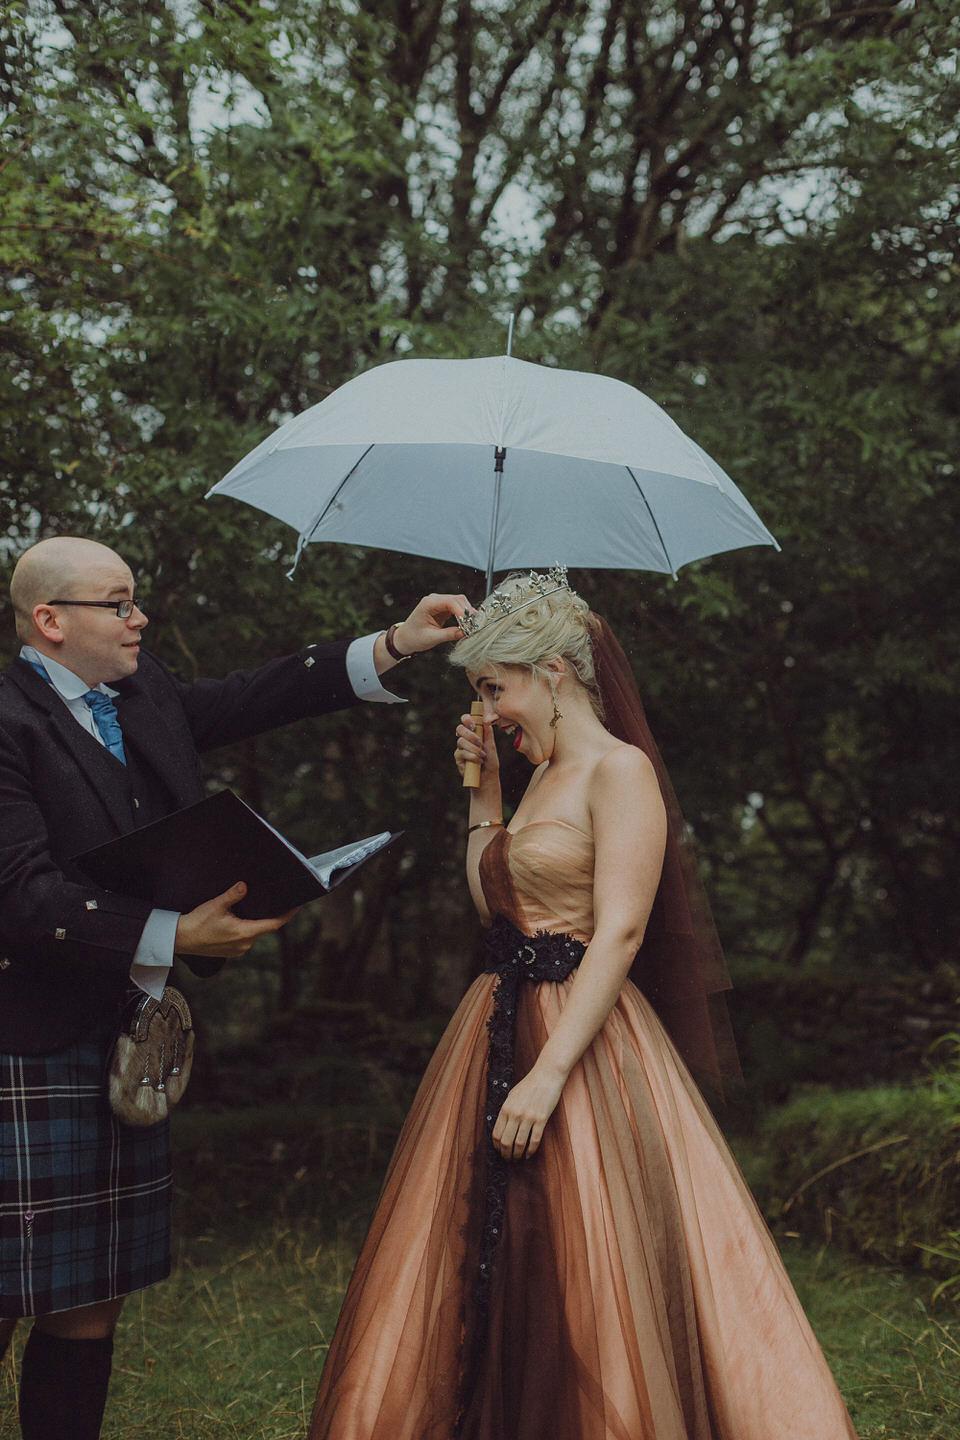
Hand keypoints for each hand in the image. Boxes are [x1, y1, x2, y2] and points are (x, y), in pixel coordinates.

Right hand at [174, 882, 298, 957]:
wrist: (181, 939)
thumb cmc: (198, 923)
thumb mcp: (216, 905)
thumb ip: (232, 895)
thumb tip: (244, 886)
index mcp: (245, 933)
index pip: (273, 925)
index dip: (286, 916)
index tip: (295, 907)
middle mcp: (245, 944)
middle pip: (262, 927)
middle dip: (263, 915)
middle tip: (263, 901)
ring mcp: (238, 950)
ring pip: (252, 933)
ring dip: (251, 922)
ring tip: (243, 911)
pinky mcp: (231, 952)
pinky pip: (244, 939)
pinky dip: (243, 929)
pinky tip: (234, 921)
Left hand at [392, 593, 472, 654]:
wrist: (405, 638)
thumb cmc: (414, 637)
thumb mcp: (431, 638)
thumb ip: (448, 634)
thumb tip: (465, 633)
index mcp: (428, 604)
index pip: (450, 602)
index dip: (462, 611)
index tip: (470, 623)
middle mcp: (434, 600)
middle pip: (458, 599)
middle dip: (467, 611)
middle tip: (474, 625)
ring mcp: (439, 603)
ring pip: (460, 602)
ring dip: (467, 613)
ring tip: (471, 625)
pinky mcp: (443, 608)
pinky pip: (457, 608)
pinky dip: (463, 615)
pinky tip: (466, 624)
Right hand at [454, 715, 499, 781]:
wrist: (488, 775)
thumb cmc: (490, 760)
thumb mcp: (491, 745)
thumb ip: (488, 733)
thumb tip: (486, 720)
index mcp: (473, 733)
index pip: (465, 720)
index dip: (466, 719)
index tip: (473, 725)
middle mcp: (465, 739)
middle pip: (460, 729)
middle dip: (470, 735)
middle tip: (480, 742)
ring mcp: (460, 748)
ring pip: (461, 741)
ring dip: (473, 748)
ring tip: (482, 755)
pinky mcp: (458, 758)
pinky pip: (461, 753)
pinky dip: (471, 756)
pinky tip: (479, 761)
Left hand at [492, 1065, 565, 1160]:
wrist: (546, 1076)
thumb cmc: (529, 1085)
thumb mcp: (512, 1096)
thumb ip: (506, 1111)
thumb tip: (502, 1127)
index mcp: (506, 1108)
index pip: (496, 1134)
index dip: (496, 1146)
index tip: (499, 1151)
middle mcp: (515, 1114)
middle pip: (506, 1142)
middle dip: (505, 1154)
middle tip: (507, 1159)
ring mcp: (528, 1117)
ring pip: (519, 1144)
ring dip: (517, 1155)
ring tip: (517, 1159)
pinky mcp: (541, 1119)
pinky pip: (534, 1140)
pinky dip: (530, 1151)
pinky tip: (528, 1155)